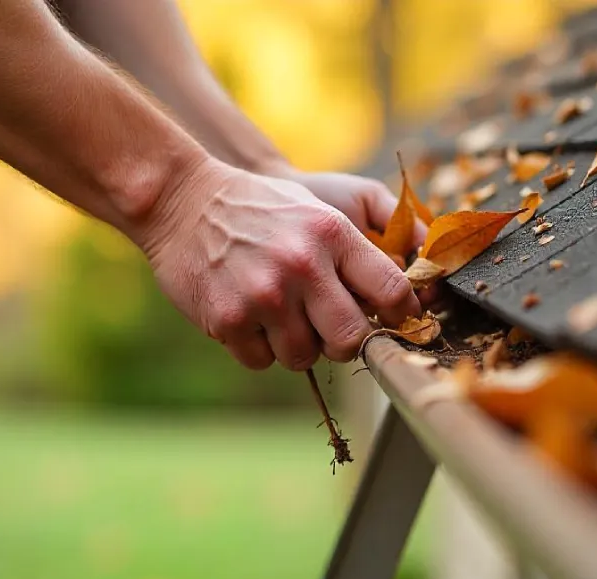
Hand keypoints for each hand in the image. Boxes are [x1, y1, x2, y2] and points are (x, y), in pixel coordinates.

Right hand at [137, 159, 420, 370]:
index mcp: (331, 234)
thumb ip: (361, 250)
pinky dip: (258, 347)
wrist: (183, 200)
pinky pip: (261, 361)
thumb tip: (412, 294)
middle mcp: (301, 266)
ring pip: (303, 357)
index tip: (396, 322)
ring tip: (279, 314)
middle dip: (345, 342)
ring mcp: (263, 295)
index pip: (391, 290)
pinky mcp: (228, 319)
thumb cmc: (260, 210)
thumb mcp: (318, 211)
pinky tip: (247, 315)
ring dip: (296, 346)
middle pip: (350, 340)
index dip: (402, 316)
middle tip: (331, 329)